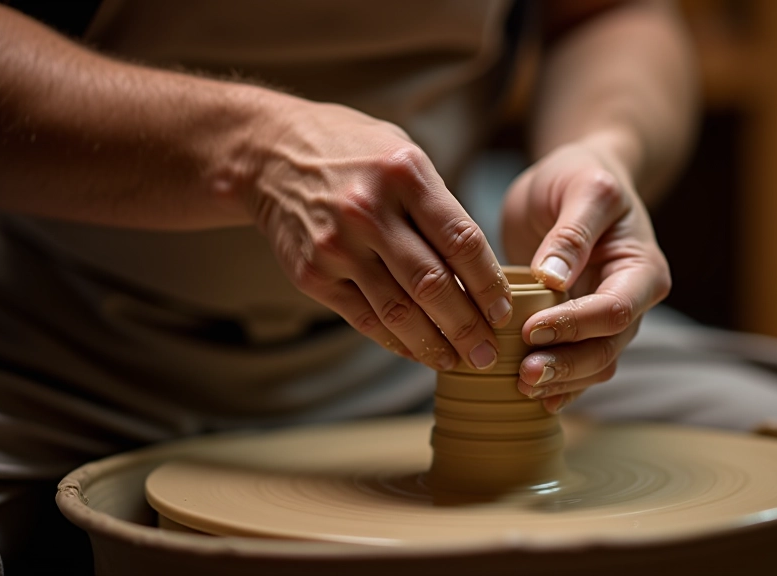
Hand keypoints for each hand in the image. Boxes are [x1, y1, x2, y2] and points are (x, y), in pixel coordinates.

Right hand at [246, 96, 511, 370]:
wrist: (270, 154)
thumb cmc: (354, 154)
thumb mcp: (403, 156)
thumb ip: (439, 207)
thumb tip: (482, 272)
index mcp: (404, 174)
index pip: (461, 241)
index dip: (489, 285)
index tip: (505, 313)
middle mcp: (369, 210)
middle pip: (432, 284)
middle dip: (467, 327)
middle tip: (488, 353)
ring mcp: (336, 246)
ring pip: (398, 311)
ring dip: (434, 345)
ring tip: (458, 361)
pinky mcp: (312, 274)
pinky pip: (364, 319)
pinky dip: (396, 341)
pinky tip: (418, 352)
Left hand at [501, 134, 670, 411]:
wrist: (577, 180)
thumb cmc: (582, 176)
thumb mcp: (582, 188)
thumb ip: (573, 231)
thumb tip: (554, 276)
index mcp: (641, 269)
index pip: (615, 310)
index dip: (576, 325)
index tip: (532, 328)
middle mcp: (631, 302)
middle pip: (607, 349)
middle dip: (567, 366)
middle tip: (523, 376)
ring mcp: (606, 320)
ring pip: (593, 366)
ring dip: (560, 381)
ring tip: (519, 387)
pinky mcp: (580, 328)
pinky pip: (576, 366)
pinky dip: (557, 384)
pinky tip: (530, 400)